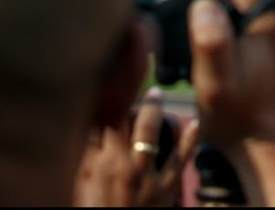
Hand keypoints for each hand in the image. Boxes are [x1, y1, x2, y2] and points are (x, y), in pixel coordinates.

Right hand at [74, 89, 197, 206]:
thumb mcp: (80, 189)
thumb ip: (85, 161)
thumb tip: (88, 136)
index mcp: (100, 166)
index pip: (102, 123)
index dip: (105, 103)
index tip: (106, 88)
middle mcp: (126, 166)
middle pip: (127, 122)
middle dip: (128, 101)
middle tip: (128, 85)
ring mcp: (149, 176)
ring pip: (153, 132)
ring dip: (154, 110)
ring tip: (155, 94)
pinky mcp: (169, 188)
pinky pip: (183, 157)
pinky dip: (190, 137)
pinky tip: (194, 121)